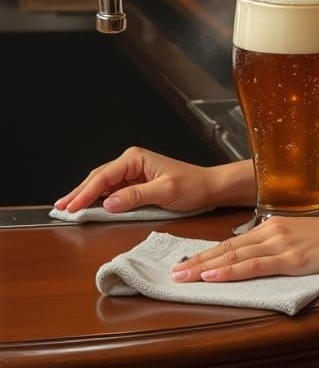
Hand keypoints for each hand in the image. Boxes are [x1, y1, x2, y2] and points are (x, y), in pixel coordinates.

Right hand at [54, 146, 228, 213]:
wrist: (208, 187)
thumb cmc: (192, 185)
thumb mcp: (165, 191)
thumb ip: (136, 196)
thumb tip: (109, 202)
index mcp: (136, 158)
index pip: (104, 176)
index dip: (85, 193)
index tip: (71, 207)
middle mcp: (132, 162)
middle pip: (98, 178)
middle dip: (78, 193)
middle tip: (60, 208)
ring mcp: (132, 173)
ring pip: (101, 184)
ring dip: (85, 196)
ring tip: (67, 208)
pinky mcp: (135, 184)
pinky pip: (111, 191)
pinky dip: (97, 199)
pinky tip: (86, 206)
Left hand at [169, 213, 318, 282]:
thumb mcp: (300, 237)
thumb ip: (278, 244)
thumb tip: (258, 254)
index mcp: (273, 225)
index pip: (232, 241)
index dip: (207, 253)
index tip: (186, 262)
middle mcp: (272, 231)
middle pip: (227, 248)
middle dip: (197, 261)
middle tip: (173, 272)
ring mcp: (280, 245)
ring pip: (234, 256)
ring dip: (206, 268)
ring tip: (183, 277)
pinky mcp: (291, 259)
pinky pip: (254, 266)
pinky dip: (231, 271)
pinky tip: (214, 276)